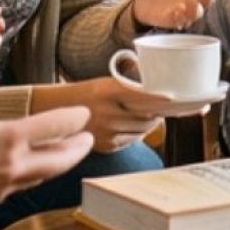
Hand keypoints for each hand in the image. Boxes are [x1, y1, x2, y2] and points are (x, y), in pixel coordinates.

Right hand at [0, 60, 95, 214]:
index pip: (54, 126)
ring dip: (64, 163)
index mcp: (9, 138)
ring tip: (71, 154)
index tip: (85, 113)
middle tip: (90, 138)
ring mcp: (7, 183)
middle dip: (79, 147)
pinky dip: (41, 175)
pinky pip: (28, 185)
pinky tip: (37, 170)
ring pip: (47, 174)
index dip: (74, 118)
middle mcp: (15, 163)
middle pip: (60, 157)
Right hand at [51, 76, 171, 153]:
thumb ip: (129, 86)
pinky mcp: (106, 146)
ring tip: (154, 117)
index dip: (158, 98)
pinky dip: (138, 134)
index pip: (140, 96)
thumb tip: (156, 86)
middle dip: (157, 113)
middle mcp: (107, 113)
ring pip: (141, 131)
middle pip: (144, 116)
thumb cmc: (87, 93)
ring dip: (151, 125)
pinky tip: (138, 126)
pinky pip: (131, 141)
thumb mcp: (105, 83)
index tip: (171, 98)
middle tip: (164, 108)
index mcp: (107, 91)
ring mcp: (106, 132)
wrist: (58, 111)